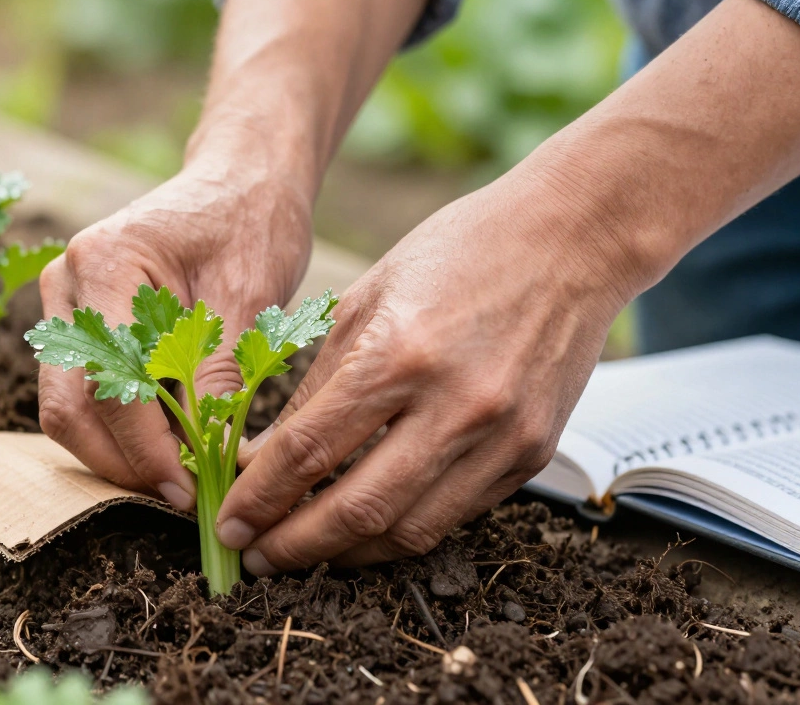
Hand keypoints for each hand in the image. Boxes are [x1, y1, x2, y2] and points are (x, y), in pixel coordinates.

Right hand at [37, 164, 312, 509]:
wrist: (240, 180)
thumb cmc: (251, 223)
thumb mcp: (248, 298)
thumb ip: (219, 376)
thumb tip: (210, 459)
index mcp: (104, 265)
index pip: (106, 384)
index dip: (144, 449)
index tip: (187, 488)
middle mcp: (66, 282)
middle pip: (65, 405)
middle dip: (119, 463)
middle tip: (179, 494)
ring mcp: (62, 302)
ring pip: (65, 406)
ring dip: (115, 451)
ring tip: (178, 474)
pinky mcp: (76, 321)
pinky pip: (79, 391)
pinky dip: (117, 428)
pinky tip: (166, 446)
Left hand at [215, 176, 638, 573]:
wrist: (572, 240)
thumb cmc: (458, 253)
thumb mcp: (364, 299)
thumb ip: (313, 386)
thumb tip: (261, 458)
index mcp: (399, 354)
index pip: (308, 451)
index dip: (259, 498)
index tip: (227, 523)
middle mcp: (455, 405)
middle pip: (356, 509)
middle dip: (292, 546)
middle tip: (254, 558)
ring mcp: (501, 438)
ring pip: (409, 532)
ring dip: (346, 554)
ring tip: (304, 552)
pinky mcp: (531, 456)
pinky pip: (455, 516)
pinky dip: (402, 531)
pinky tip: (365, 527)